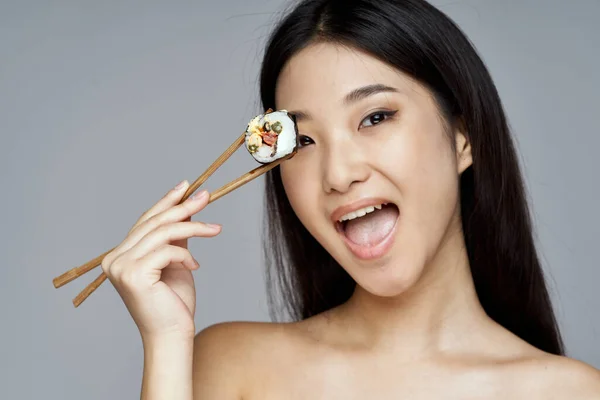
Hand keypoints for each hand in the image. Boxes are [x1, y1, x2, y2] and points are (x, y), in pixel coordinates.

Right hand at [101, 180, 220, 338]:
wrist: (172, 335)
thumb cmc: (173, 303)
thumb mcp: (176, 262)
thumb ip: (176, 237)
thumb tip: (188, 208)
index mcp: (120, 256)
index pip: (145, 221)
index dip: (166, 201)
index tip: (186, 186)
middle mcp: (114, 259)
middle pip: (153, 223)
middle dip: (182, 207)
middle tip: (206, 196)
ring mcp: (120, 267)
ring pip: (162, 233)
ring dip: (193, 228)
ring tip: (215, 230)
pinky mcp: (133, 274)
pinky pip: (167, 251)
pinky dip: (186, 255)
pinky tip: (195, 267)